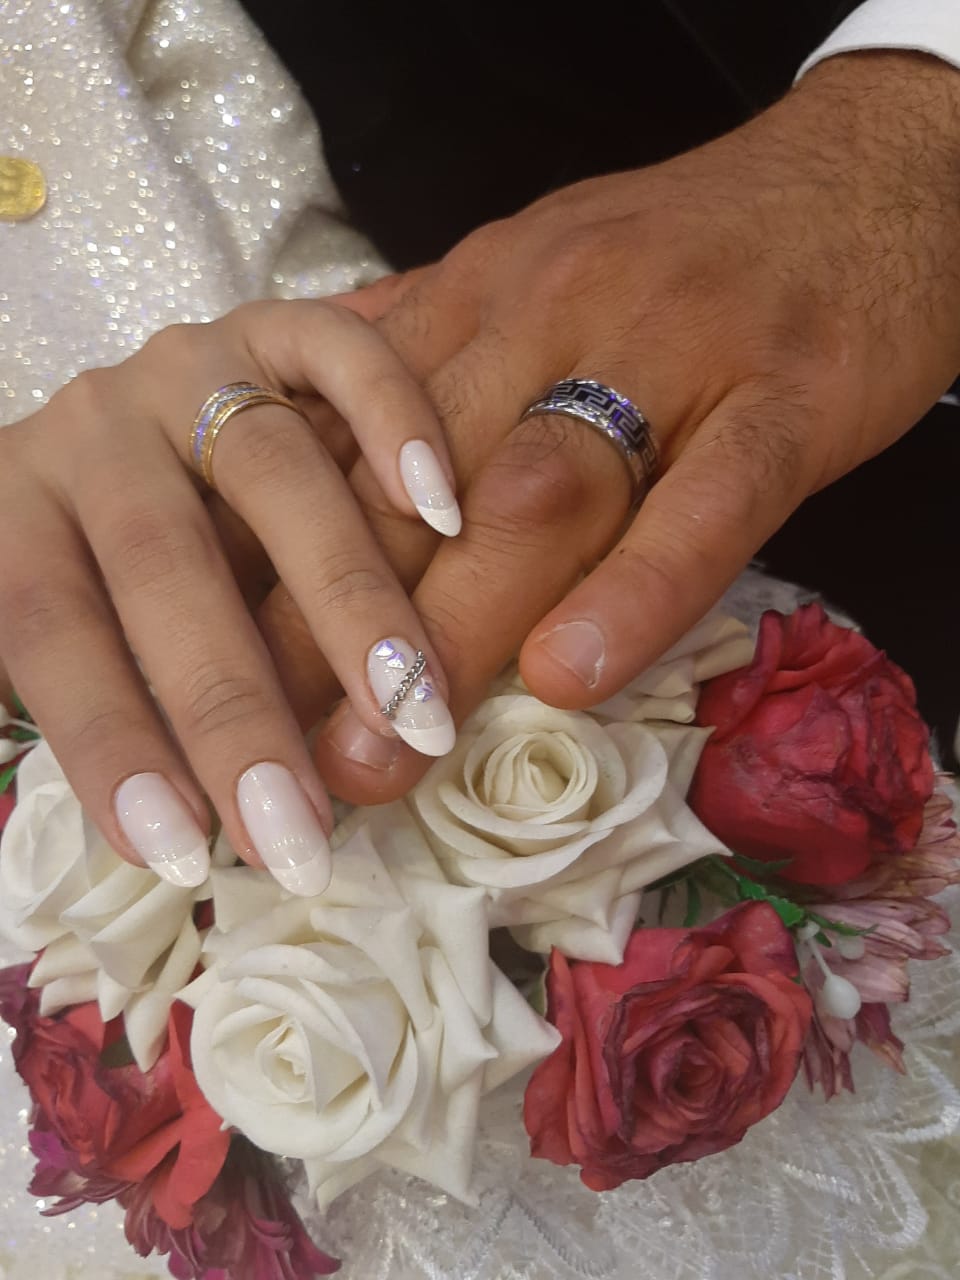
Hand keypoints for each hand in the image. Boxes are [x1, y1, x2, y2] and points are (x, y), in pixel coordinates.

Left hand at [0, 301, 459, 891]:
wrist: (127, 421)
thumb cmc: (93, 562)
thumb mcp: (54, 631)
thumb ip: (77, 693)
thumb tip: (159, 829)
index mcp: (13, 504)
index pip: (48, 625)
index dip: (107, 738)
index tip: (175, 852)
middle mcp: (95, 427)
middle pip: (165, 562)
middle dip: (235, 705)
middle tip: (299, 831)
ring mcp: (188, 365)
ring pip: (270, 472)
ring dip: (348, 599)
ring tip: (414, 715)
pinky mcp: (270, 326)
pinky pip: (336, 351)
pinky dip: (394, 422)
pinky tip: (445, 514)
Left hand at [259, 52, 959, 800]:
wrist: (861, 178)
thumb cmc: (684, 250)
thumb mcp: (533, 268)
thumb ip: (427, 348)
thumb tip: (307, 418)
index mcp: (480, 294)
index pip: (348, 436)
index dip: (274, 559)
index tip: (225, 665)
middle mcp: (550, 316)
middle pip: (416, 479)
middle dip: (329, 622)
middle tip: (272, 744)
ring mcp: (671, 355)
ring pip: (538, 494)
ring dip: (449, 628)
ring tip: (386, 746)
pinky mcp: (785, 398)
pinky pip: (706, 502)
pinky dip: (636, 590)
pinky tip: (570, 674)